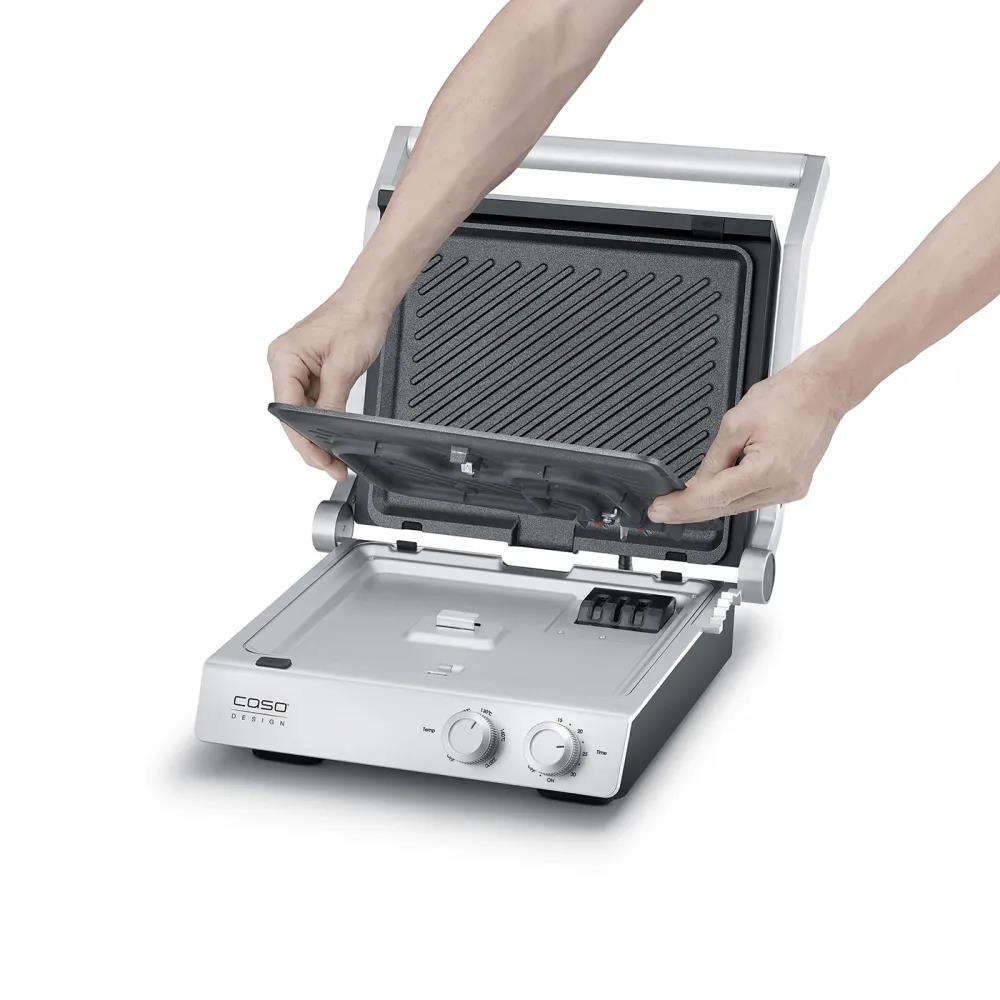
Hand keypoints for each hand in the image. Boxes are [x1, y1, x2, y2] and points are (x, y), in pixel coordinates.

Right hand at [267, 294, 389, 478]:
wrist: (370, 299)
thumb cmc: (355, 318)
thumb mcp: (344, 366)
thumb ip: (331, 402)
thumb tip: (326, 431)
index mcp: (283, 358)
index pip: (286, 410)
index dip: (302, 440)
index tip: (319, 459)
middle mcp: (284, 362)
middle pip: (291, 415)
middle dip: (310, 443)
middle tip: (331, 466)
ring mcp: (296, 366)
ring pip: (301, 412)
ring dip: (317, 434)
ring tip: (333, 458)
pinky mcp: (310, 370)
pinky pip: (312, 402)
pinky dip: (322, 420)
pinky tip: (332, 437)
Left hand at [646, 359, 847, 523]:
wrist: (823, 389)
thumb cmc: (787, 396)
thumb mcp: (735, 423)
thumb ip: (712, 460)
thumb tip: (693, 485)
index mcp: (769, 470)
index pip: (714, 497)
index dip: (682, 506)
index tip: (659, 510)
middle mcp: (783, 487)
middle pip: (725, 508)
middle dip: (690, 510)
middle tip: (661, 511)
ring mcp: (791, 491)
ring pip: (738, 507)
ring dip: (709, 505)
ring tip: (679, 501)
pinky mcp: (793, 488)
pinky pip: (752, 499)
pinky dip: (730, 497)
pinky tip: (711, 494)